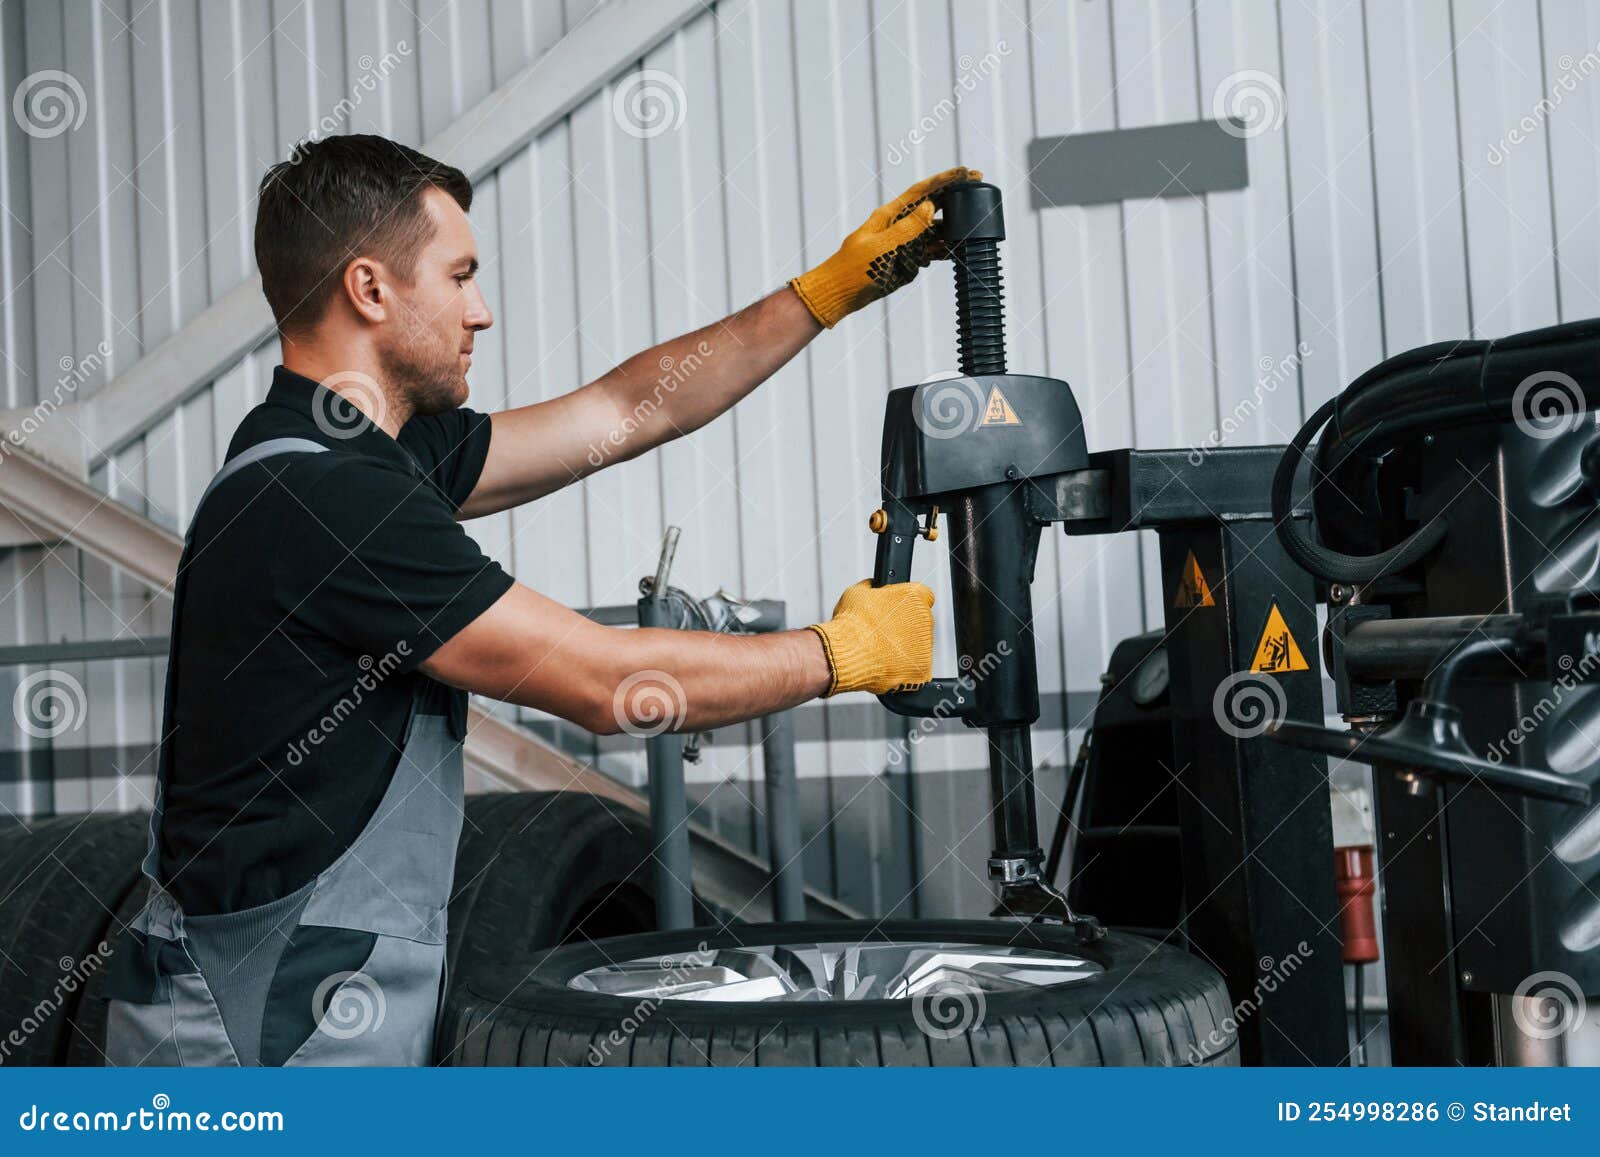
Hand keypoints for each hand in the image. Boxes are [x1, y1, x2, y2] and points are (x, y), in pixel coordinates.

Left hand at [787, 166, 982, 327]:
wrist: (838, 295)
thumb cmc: (853, 269)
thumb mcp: (882, 248)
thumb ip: (907, 229)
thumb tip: (928, 207)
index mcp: (889, 216)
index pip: (921, 192)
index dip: (944, 180)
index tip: (965, 172)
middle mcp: (898, 226)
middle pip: (931, 206)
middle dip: (954, 197)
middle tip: (978, 186)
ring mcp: (903, 244)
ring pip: (933, 232)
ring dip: (952, 228)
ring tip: (973, 225)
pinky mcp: (905, 262)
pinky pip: (929, 253)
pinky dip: (942, 251)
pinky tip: (955, 251)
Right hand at [807, 579, 934, 695]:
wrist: (847, 654)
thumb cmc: (851, 624)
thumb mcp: (857, 593)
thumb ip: (872, 588)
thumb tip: (873, 586)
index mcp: (914, 596)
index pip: (923, 595)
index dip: (908, 603)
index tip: (898, 610)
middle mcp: (925, 618)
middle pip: (921, 621)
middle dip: (906, 626)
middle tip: (884, 633)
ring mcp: (926, 644)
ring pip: (919, 644)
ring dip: (905, 646)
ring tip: (881, 650)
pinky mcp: (922, 666)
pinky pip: (916, 665)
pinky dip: (905, 666)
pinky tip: (887, 663)